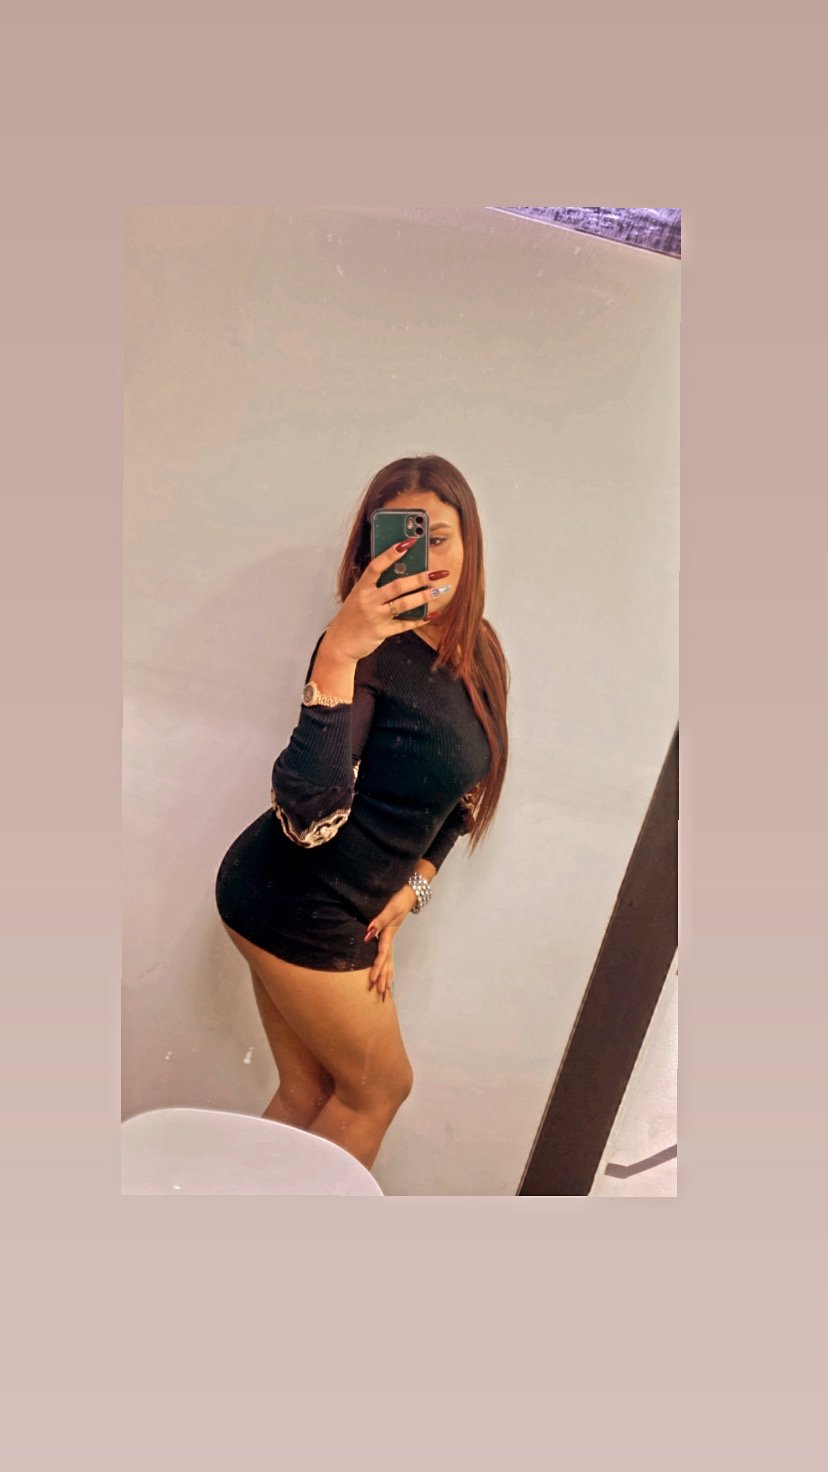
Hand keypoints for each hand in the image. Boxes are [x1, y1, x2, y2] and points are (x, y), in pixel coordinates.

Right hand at [324, 538, 449, 662]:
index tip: (408, 542)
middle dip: (420, 578)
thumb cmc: (352, 616)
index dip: (392, 554)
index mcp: (361, 588)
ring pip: (403, 605)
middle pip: (396, 586)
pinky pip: (404, 625)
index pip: (376, 566)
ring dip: (424, 596)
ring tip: (440, 590)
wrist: (340, 642)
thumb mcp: (358, 596)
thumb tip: (400, 569)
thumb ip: (374, 584)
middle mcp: (368, 601)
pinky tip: (432, 614)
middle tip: (438, 572)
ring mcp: (375, 617)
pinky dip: (419, 619)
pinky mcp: (381, 632)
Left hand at [363, 884, 417, 1001]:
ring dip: (387, 976)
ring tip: (385, 991)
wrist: (409, 893)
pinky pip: (388, 955)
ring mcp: (391, 938)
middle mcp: (390, 939)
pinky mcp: (390, 935)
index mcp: (389, 934)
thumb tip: (368, 933)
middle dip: (384, 978)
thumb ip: (380, 920)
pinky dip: (388, 966)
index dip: (377, 967)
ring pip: (389, 961)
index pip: (383, 954)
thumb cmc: (399, 899)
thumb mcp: (390, 908)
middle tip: (380, 994)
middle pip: (387, 962)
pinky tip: (387, 974)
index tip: (372, 979)